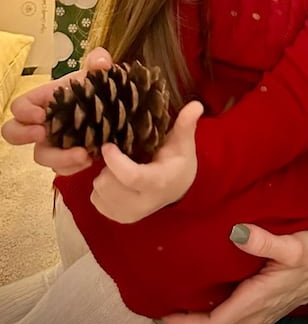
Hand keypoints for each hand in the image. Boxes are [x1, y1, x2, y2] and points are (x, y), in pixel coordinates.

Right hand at [0, 47, 112, 174]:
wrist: (120, 109)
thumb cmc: (101, 88)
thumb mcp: (101, 72)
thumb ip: (100, 61)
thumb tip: (100, 61)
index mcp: (46, 100)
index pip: (20, 106)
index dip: (24, 111)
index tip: (41, 115)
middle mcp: (44, 122)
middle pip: (14, 133)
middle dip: (22, 135)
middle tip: (42, 134)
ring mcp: (55, 142)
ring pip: (41, 156)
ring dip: (58, 158)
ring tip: (83, 155)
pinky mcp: (69, 158)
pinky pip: (62, 168)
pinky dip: (73, 167)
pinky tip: (91, 160)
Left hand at [90, 100, 202, 222]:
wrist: (179, 189)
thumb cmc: (179, 161)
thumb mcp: (183, 142)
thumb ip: (186, 124)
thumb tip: (196, 104)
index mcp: (159, 182)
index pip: (131, 176)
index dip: (114, 161)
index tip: (108, 145)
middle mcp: (144, 203)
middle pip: (108, 185)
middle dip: (108, 166)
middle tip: (118, 155)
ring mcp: (130, 214)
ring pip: (99, 193)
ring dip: (104, 177)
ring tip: (118, 168)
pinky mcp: (120, 219)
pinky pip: (96, 202)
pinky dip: (101, 190)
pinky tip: (115, 181)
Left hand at [161, 226, 307, 323]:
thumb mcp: (292, 246)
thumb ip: (264, 242)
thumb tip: (237, 232)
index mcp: (254, 303)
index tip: (161, 313)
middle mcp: (252, 319)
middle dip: (184, 318)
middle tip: (160, 295)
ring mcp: (256, 319)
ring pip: (218, 323)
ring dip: (197, 314)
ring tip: (175, 291)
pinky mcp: (259, 314)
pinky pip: (228, 317)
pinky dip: (211, 309)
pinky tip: (202, 291)